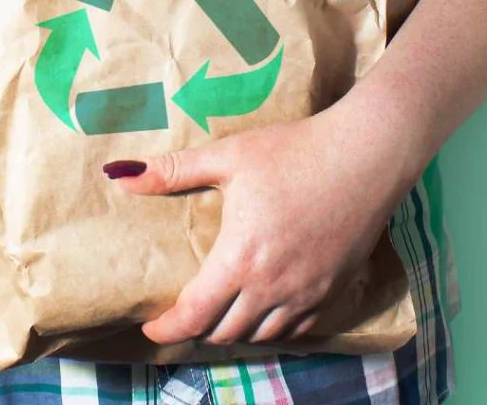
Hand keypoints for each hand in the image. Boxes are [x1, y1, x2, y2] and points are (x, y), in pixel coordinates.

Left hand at [104, 100, 413, 344]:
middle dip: (199, 328)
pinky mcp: (334, 290)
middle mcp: (273, 288)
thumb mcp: (229, 156)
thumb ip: (173, 171)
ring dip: (236, 330)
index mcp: (240, 259)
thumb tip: (120, 175)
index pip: (194, 316)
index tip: (151, 325)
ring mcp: (307, 294)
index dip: (167, 328)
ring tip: (221, 311)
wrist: (366, 154)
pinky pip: (297, 329)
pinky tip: (267, 308)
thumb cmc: (294, 150)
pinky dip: (274, 327)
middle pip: (225, 332)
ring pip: (262, 335)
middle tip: (184, 312)